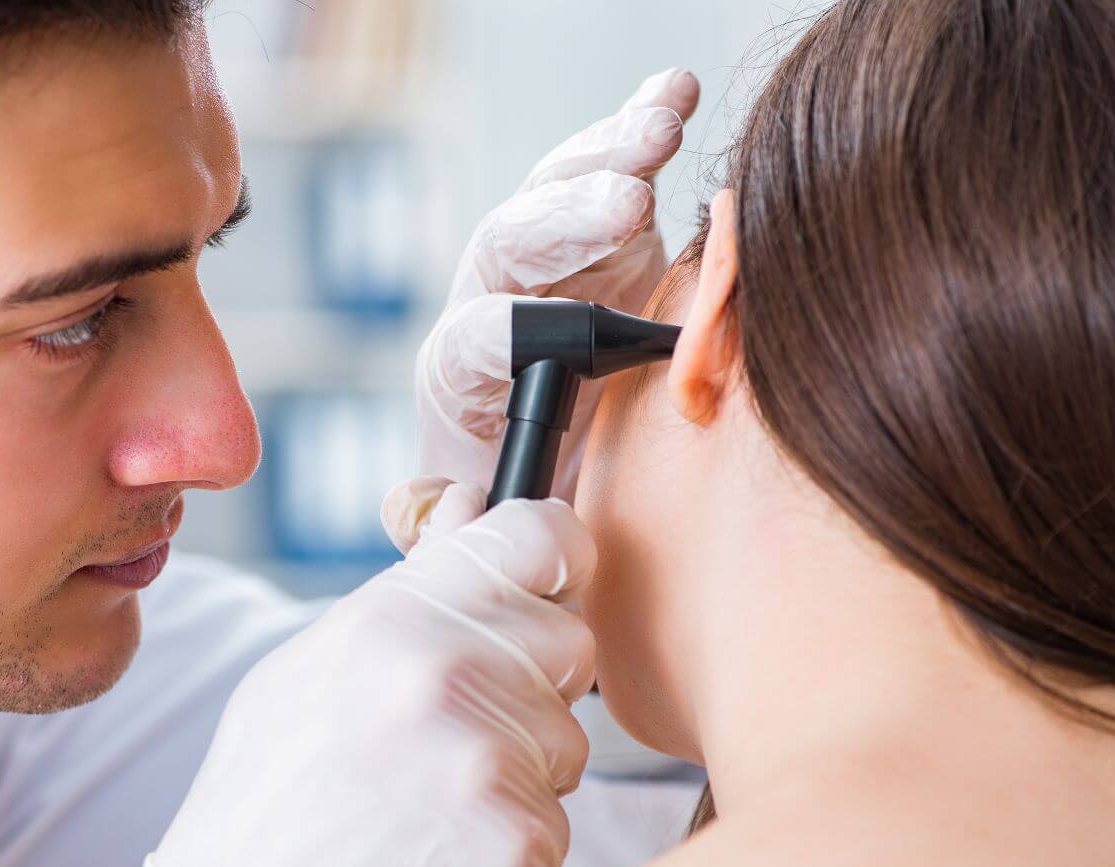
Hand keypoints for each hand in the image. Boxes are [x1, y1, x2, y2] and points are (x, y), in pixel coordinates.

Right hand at [97, 484, 596, 866]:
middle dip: (532, 683)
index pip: (540, 536)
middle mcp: (446, 672)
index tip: (553, 580)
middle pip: (570, 641)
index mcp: (393, 615)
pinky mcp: (516, 845)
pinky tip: (440, 858)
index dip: (559, 555)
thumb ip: (409, 586)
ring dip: (521, 771)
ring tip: (429, 806)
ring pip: (569, 740)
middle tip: (454, 731)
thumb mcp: (313, 666)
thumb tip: (473, 506)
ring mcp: (486, 761)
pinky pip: (556, 822)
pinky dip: (512, 844)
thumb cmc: (268, 800)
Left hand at [415, 68, 699, 500]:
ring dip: (609, 156)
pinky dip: (642, 127)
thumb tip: (439, 511)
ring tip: (662, 130)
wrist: (553, 465)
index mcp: (460, 377)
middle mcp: (496, 301)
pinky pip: (611, 167)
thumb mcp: (488, 526)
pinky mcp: (604, 232)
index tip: (551, 336)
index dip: (503, 332)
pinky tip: (675, 92)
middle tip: (628, 207)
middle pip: (510, 244)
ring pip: (559, 194)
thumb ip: (460, 523)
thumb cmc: (523, 504)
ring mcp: (550, 260)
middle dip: (564, 222)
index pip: (468, 341)